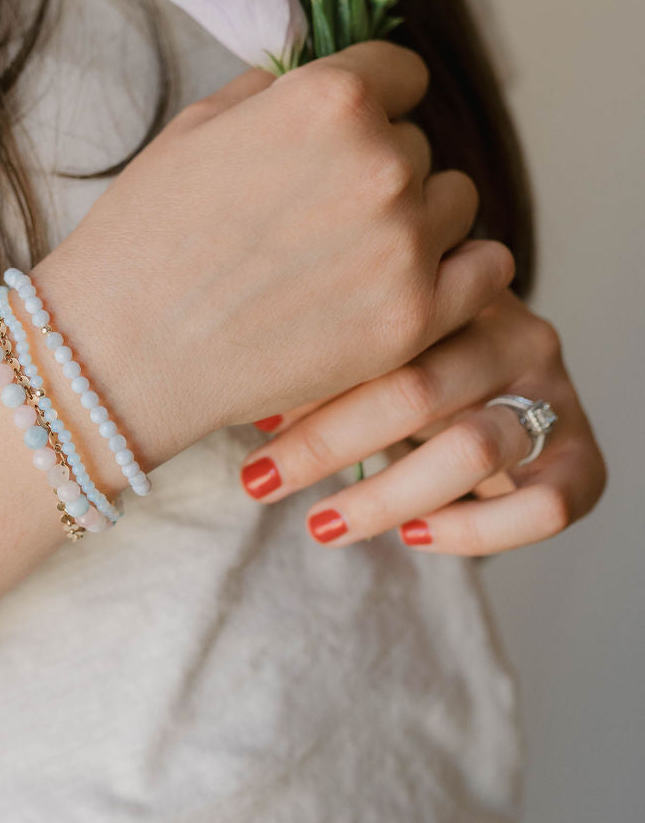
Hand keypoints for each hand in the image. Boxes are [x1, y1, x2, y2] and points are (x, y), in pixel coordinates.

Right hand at [34, 41, 515, 471]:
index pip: (402, 73)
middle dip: (376, 168)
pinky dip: (456, 273)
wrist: (122, 352)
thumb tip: (322, 79)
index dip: (371, 101)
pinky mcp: (414, 319)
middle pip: (418, 144)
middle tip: (316, 212)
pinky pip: (486, 271)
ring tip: (346, 255)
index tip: (346, 133)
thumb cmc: (144, 234)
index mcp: (330, 100)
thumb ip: (279, 90)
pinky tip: (405, 282)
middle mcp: (381, 162)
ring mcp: (404, 245)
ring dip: (415, 220)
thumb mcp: (199, 126)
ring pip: (454, 204)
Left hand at [238, 289, 606, 553]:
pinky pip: (544, 506)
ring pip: (472, 448)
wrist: (499, 389)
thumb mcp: (367, 346)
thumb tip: (242, 401)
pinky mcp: (581, 459)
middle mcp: (513, 330)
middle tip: (257, 481)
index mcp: (458, 286)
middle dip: (325, 444)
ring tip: (320, 524)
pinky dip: (475, 530)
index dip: (308, 381)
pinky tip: (414, 536)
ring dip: (385, 495)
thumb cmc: (408, 361)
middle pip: (416, 389)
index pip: (381, 332)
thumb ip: (320, 358)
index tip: (243, 418)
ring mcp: (553, 392)